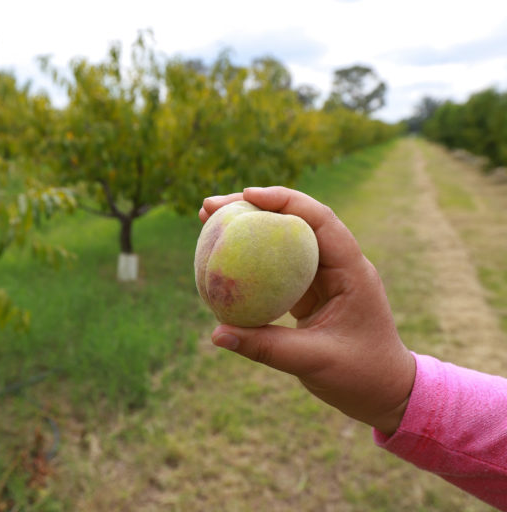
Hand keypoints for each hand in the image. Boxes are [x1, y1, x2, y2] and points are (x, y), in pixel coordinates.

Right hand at [199, 187, 415, 435]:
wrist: (385, 393)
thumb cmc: (361, 376)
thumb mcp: (314, 361)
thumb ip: (265, 347)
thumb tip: (216, 334)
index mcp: (352, 270)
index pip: (319, 220)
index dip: (284, 201)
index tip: (246, 195)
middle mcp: (338, 265)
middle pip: (296, 220)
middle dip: (254, 206)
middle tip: (210, 207)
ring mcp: (323, 277)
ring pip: (284, 240)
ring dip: (249, 228)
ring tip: (209, 221)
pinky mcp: (310, 291)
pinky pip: (277, 267)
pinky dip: (251, 260)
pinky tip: (223, 260)